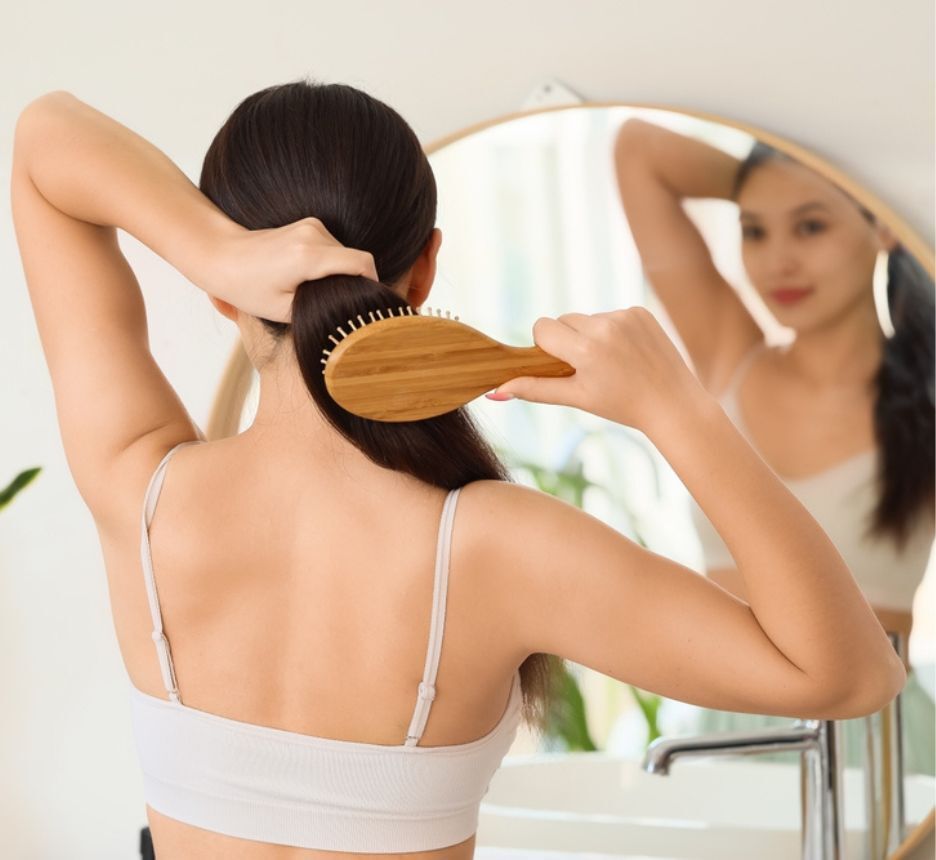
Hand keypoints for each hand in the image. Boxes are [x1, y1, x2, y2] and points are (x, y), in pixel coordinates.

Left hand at [204, 216, 378, 323]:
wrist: (221, 256)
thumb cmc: (247, 287)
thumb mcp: (285, 310)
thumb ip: (322, 305)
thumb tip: (346, 306)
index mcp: (309, 256)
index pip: (362, 264)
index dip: (373, 284)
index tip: (367, 303)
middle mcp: (313, 234)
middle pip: (356, 260)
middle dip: (354, 281)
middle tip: (340, 305)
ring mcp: (311, 225)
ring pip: (345, 254)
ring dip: (341, 273)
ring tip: (320, 292)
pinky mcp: (308, 224)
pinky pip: (334, 247)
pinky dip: (331, 264)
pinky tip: (312, 279)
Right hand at [489, 307, 710, 433]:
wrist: (673, 404)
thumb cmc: (622, 406)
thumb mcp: (576, 398)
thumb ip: (534, 390)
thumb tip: (494, 392)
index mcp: (586, 349)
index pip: (543, 327)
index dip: (546, 345)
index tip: (561, 364)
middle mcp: (605, 325)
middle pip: (564, 320)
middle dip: (568, 341)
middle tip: (589, 368)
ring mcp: (625, 316)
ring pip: (588, 318)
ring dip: (592, 336)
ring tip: (613, 363)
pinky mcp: (641, 311)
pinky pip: (611, 315)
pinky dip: (614, 331)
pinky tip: (629, 353)